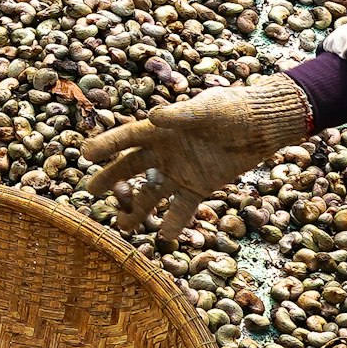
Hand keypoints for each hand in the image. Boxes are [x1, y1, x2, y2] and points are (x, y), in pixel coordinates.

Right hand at [79, 76, 312, 238]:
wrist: (262, 125)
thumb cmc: (233, 109)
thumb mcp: (208, 109)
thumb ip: (182, 115)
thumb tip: (154, 114)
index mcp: (162, 129)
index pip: (128, 138)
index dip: (107, 145)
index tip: (85, 154)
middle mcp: (165, 151)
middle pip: (131, 168)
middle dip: (111, 179)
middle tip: (91, 192)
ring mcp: (181, 171)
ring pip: (152, 193)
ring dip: (138, 209)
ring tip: (123, 226)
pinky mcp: (199, 187)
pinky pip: (182, 208)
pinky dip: (174, 223)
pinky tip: (165, 238)